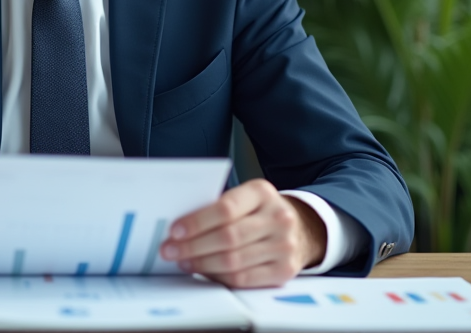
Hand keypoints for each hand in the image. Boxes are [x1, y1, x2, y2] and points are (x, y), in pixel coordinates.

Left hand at [158, 179, 326, 287]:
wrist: (301, 229)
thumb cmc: (260, 212)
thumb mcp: (246, 198)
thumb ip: (218, 206)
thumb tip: (179, 226)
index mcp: (262, 192)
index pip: (226, 208)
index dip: (197, 221)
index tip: (174, 230)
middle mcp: (278, 217)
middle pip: (228, 237)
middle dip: (192, 246)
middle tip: (169, 250)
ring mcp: (284, 245)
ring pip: (233, 261)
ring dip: (201, 263)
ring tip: (183, 261)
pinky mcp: (284, 270)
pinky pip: (243, 279)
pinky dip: (219, 277)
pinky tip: (204, 271)